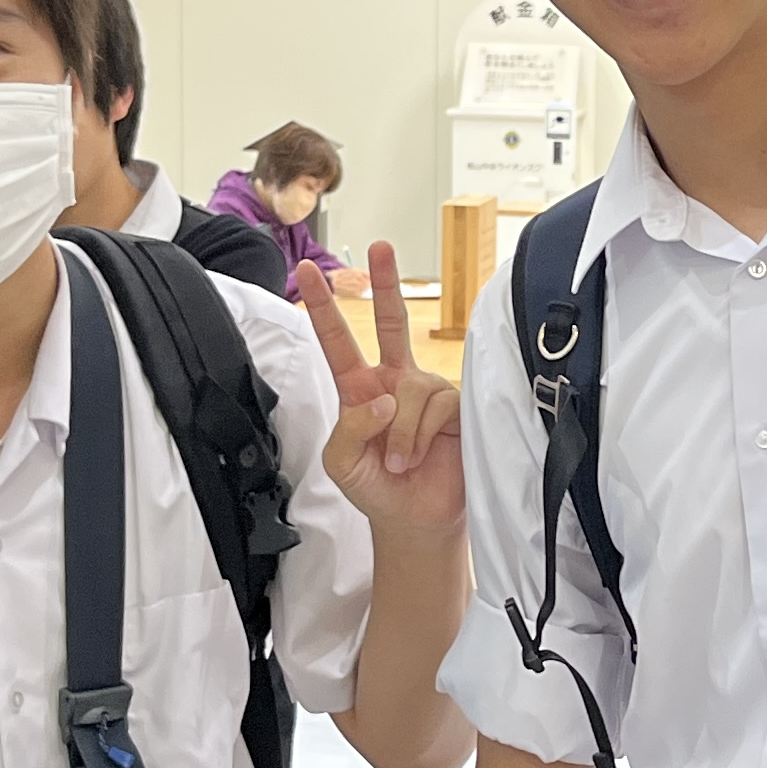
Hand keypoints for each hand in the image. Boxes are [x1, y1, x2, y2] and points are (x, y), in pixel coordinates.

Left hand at [304, 244, 465, 537]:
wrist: (415, 520)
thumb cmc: (375, 490)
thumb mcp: (341, 462)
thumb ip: (351, 426)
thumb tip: (384, 398)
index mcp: (360, 389)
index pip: (339, 341)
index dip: (325, 307)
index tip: (309, 271)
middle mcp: (395, 382)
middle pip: (391, 322)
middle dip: (385, 283)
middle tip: (379, 246)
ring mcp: (427, 393)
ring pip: (412, 388)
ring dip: (401, 433)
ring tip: (400, 461)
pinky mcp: (457, 409)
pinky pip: (438, 406)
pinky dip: (422, 436)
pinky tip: (422, 455)